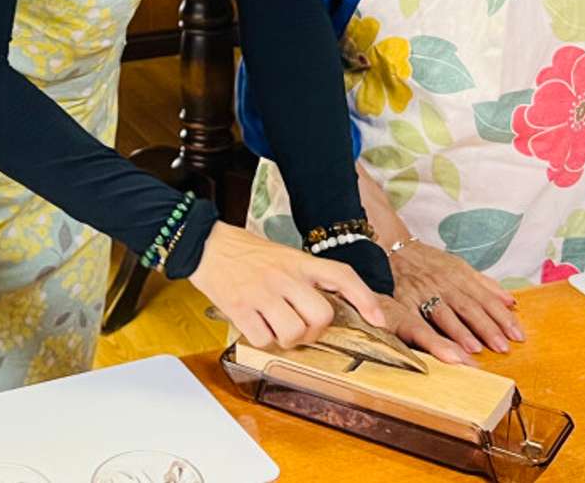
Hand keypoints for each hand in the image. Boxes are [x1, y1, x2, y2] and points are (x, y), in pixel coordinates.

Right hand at [188, 221, 391, 349]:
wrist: (205, 244)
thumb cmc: (246, 253)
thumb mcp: (284, 256)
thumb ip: (305, 278)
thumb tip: (325, 311)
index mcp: (299, 261)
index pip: (342, 275)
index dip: (366, 299)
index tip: (379, 320)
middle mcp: (284, 276)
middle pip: (321, 316)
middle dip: (315, 331)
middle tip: (302, 327)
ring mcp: (262, 292)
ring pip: (294, 333)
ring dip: (287, 339)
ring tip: (276, 327)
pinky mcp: (239, 307)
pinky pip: (263, 339)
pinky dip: (262, 339)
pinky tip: (256, 325)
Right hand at [385, 238, 524, 355]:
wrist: (394, 248)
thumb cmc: (430, 261)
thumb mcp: (459, 265)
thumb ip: (485, 284)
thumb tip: (511, 301)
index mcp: (459, 274)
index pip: (486, 298)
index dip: (502, 317)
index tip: (517, 335)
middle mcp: (443, 283)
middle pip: (469, 307)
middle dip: (487, 328)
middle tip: (503, 347)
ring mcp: (423, 292)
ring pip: (444, 313)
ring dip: (460, 332)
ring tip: (475, 349)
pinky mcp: (404, 300)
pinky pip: (417, 318)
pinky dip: (429, 333)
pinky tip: (440, 347)